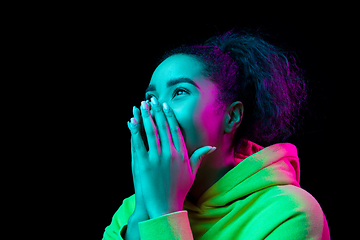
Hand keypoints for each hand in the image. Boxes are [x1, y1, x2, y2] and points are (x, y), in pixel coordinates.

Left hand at [128, 97, 215, 218]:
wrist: (165, 207)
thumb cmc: (179, 190)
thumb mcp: (192, 173)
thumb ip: (199, 157)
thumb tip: (211, 147)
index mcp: (181, 154)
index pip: (175, 130)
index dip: (169, 116)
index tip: (165, 106)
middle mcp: (170, 153)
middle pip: (163, 127)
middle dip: (157, 112)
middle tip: (152, 100)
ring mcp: (156, 158)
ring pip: (151, 132)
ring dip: (145, 116)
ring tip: (141, 105)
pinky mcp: (144, 164)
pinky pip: (138, 144)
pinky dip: (134, 131)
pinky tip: (131, 121)